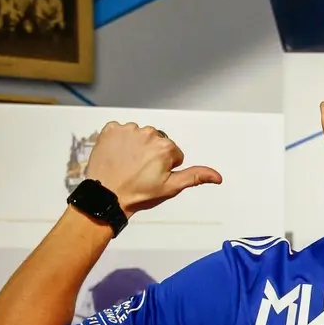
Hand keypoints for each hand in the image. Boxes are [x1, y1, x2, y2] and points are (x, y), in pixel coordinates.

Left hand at [85, 121, 221, 214]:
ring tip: (127, 165)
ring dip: (135, 146)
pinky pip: (120, 131)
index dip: (165, 166)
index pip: (172, 153)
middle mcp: (148, 133)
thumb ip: (194, 176)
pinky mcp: (111, 129)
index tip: (153, 175)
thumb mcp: (170, 187)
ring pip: (139, 136)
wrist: (106, 195)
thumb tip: (217, 176)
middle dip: (151, 154)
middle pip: (157, 141)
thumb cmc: (137, 194)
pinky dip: (119, 141)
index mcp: (165, 146)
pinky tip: (117, 156)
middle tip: (140, 171)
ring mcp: (128, 130)